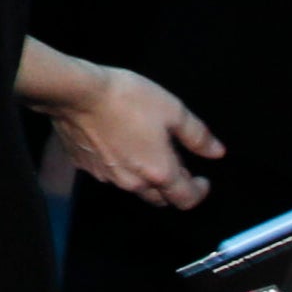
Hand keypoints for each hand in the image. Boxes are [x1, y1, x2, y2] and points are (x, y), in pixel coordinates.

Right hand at [24, 46, 222, 207]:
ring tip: (145, 153)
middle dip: (172, 188)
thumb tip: (217, 152)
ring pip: (133, 187)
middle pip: (159, 199)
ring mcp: (106, 176)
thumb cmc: (127, 99)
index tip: (203, 180)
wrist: (74, 93)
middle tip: (176, 166)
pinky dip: (118, 166)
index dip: (199, 192)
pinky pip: (108, 173)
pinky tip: (117, 144)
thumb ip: (197, 135)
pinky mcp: (84, 165)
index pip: (186, 199)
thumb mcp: (172, 110)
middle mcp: (133, 182)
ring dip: (145, 178)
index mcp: (159, 172)